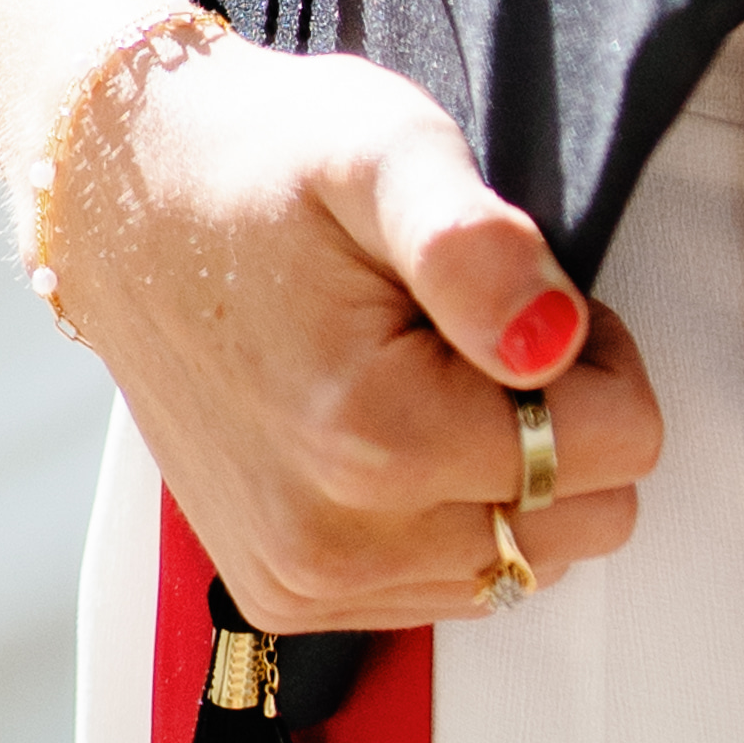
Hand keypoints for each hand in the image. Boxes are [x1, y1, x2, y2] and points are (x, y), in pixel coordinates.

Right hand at [48, 25, 660, 629]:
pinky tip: (394, 424)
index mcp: (374, 439)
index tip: (522, 294)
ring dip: (508, 468)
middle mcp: (336, 542)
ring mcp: (306, 582)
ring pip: (525, 560)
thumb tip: (555, 339)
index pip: (619, 444)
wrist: (125, 206)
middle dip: (564, 418)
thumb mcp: (382, 146)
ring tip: (428, 368)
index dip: (599, 351)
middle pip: (585, 518)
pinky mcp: (286, 596)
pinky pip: (448, 585)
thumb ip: (478, 245)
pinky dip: (454, 511)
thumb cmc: (261, 163)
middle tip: (478, 328)